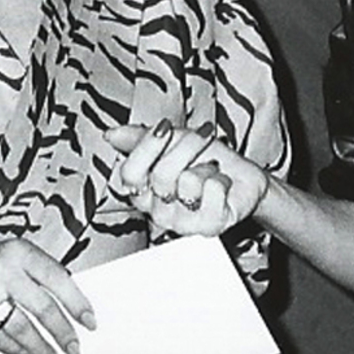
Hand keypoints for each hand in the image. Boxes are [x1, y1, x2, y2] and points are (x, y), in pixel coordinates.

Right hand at [0, 238, 94, 353]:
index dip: (77, 303)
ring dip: (41, 348)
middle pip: (42, 306)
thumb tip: (73, 309)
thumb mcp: (14, 257)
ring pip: (20, 326)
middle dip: (63, 333)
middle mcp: (2, 266)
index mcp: (20, 250)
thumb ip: (39, 276)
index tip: (90, 323)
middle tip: (75, 350)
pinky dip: (15, 349)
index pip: (58, 278)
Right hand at [106, 120, 270, 235]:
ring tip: (212, 170)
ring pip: (187, 182)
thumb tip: (110, 134)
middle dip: (186, 147)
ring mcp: (183, 223)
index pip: (130, 173)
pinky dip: (222, 180)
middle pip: (160, 175)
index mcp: (144, 192)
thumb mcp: (173, 141)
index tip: (165, 127)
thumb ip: (139, 139)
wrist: (243, 178)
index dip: (147, 146)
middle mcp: (158, 212)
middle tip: (203, 139)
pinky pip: (211, 191)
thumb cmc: (205, 161)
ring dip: (206, 166)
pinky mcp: (209, 226)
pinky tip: (222, 185)